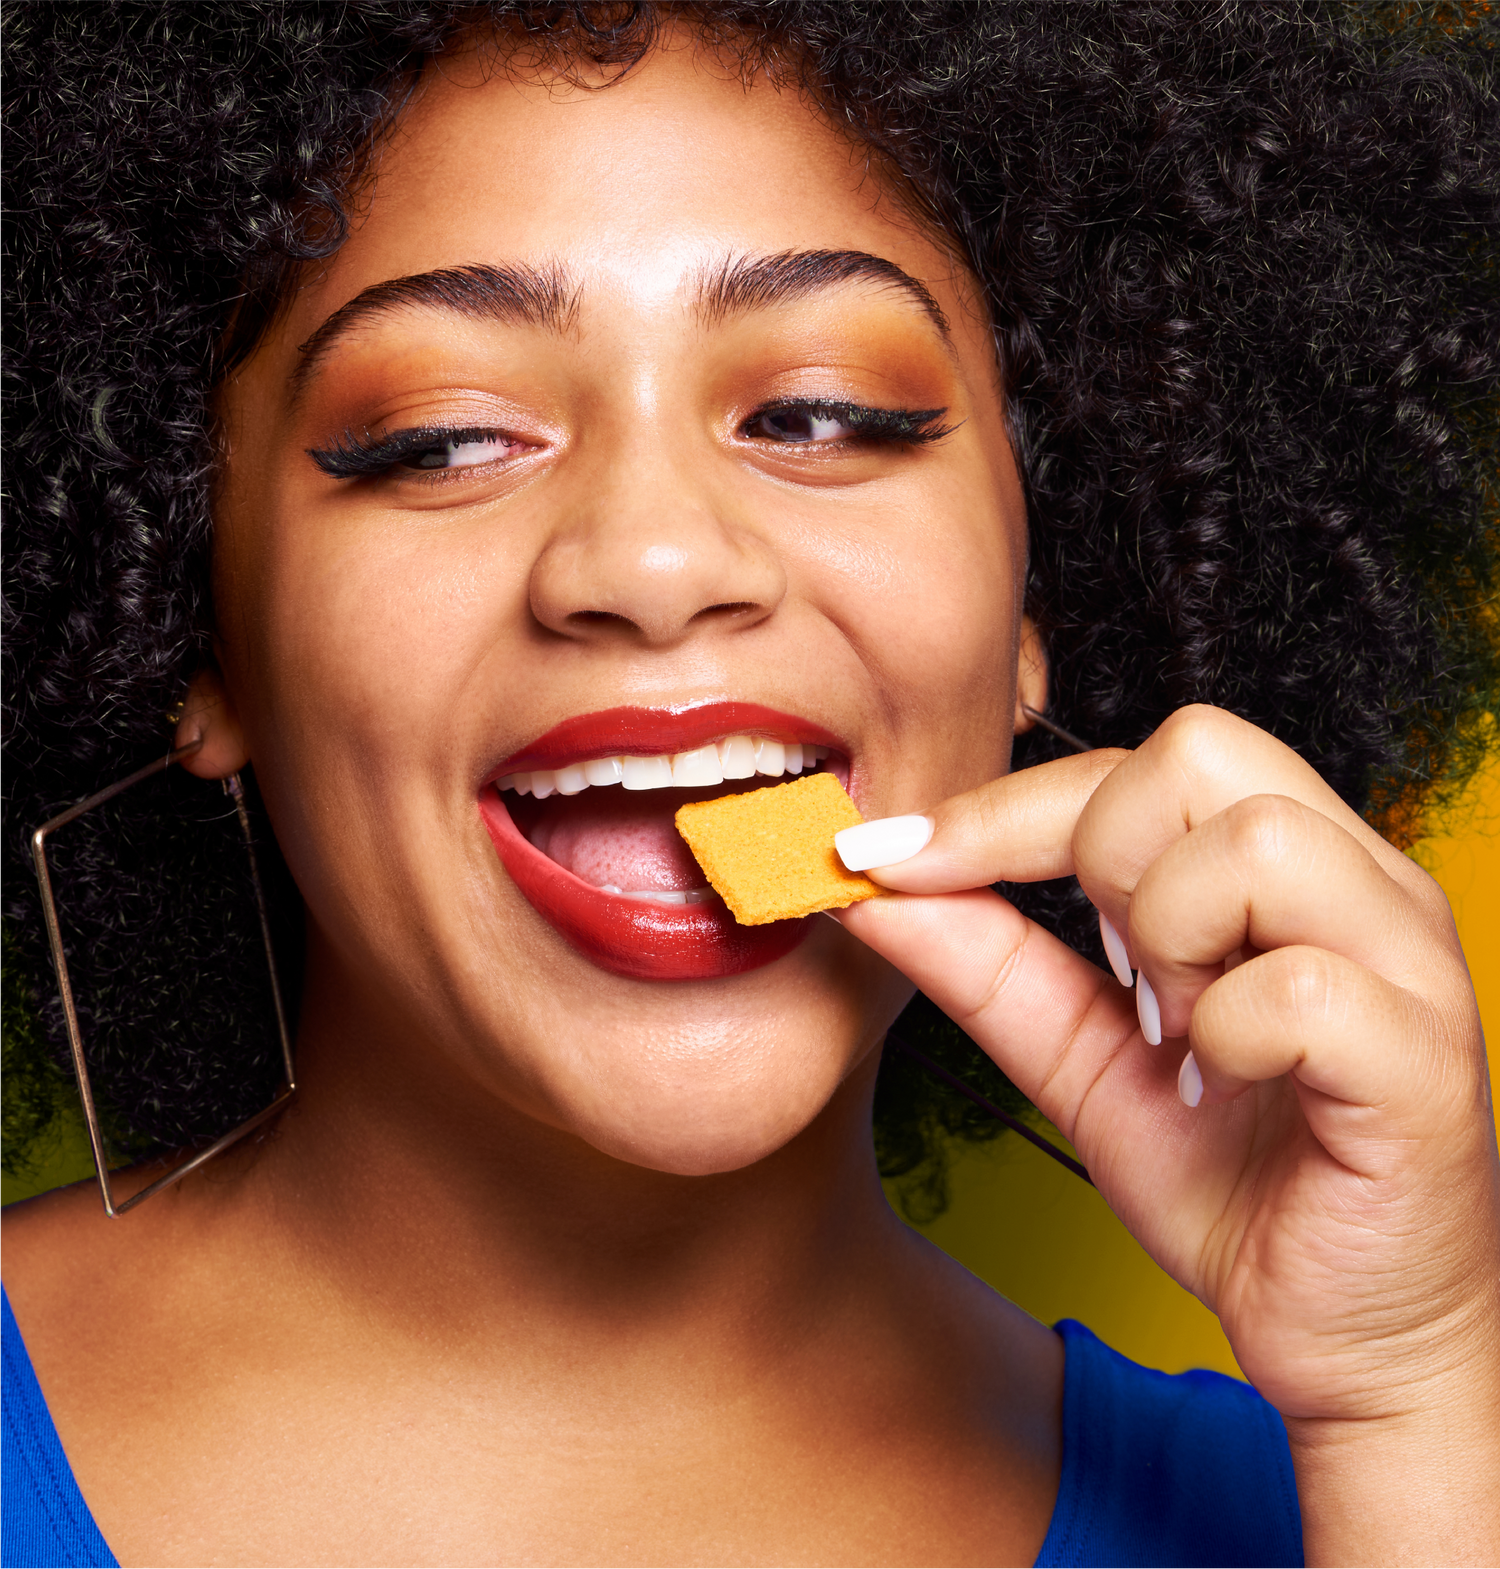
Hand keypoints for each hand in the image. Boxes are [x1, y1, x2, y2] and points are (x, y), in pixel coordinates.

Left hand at [835, 705, 1499, 1564]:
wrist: (1337, 1337)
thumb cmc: (1229, 1181)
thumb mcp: (1076, 1058)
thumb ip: (986, 964)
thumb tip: (875, 886)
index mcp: (1288, 865)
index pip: (1138, 760)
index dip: (1003, 805)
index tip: (888, 860)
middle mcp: (1361, 882)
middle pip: (1198, 752)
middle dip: (1102, 856)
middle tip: (1118, 974)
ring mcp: (1409, 962)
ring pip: (1256, 844)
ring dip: (1171, 944)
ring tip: (1180, 1033)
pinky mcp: (1427, 1060)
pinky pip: (1300, 991)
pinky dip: (1228, 1037)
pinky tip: (1225, 1084)